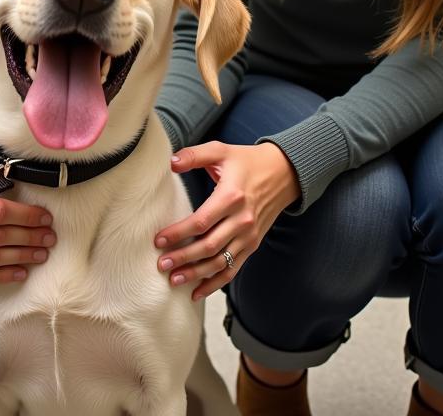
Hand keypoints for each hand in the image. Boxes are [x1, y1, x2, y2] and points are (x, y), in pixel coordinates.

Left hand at [154, 141, 299, 299]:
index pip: (201, 222)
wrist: (283, 173)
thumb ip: (194, 155)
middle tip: (161, 265)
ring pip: (220, 262)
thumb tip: (171, 162)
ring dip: (196, 274)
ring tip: (174, 280)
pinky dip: (215, 283)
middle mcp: (242, 220)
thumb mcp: (220, 151)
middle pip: (209, 246)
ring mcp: (249, 236)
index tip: (158, 240)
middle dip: (183, 258)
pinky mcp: (252, 244)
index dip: (179, 233)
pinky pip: (233, 269)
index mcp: (232, 197)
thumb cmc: (246, 161)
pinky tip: (197, 292)